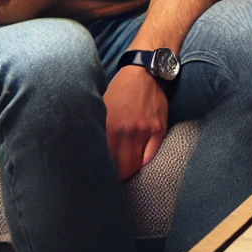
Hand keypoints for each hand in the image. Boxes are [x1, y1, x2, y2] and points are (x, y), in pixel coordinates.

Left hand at [104, 64, 168, 180]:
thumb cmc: (120, 91)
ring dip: (129, 171)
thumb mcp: (102, 108)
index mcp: (110, 127)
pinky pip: (151, 155)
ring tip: (123, 173)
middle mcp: (128, 131)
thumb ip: (99, 130)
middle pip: (122, 168)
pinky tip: (137, 163)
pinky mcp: (159, 129)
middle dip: (116, 177)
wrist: (144, 72)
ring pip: (137, 164)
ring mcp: (146, 131)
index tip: (99, 177)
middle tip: (111, 179)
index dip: (102, 173)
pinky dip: (143, 163)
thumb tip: (91, 151)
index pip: (106, 161)